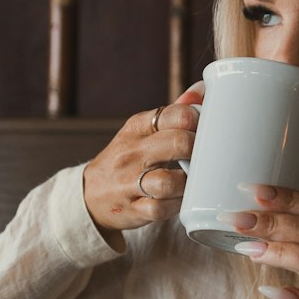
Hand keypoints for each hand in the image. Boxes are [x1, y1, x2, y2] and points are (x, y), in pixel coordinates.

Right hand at [83, 84, 202, 234]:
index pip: (177, 114)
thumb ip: (174, 113)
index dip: (200, 122)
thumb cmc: (127, 158)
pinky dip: (176, 205)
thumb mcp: (143, 131)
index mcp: (138, 126)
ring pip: (169, 182)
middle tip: (207, 157)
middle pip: (178, 144)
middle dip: (200, 150)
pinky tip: (180, 199)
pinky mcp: (133, 208)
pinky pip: (161, 208)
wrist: (90, 194)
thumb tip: (202, 90)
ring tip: (192, 181)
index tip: (208, 130)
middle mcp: (132, 152)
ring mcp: (129, 182)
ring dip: (188, 183)